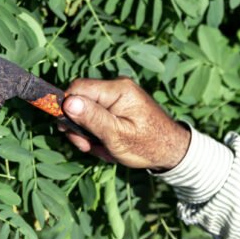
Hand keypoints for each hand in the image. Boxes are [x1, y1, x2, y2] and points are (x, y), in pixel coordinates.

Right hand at [60, 77, 190, 171]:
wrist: (173, 152)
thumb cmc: (148, 145)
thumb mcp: (117, 136)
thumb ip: (92, 118)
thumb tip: (67, 102)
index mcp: (118, 89)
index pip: (77, 88)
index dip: (66, 107)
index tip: (67, 130)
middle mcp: (117, 87)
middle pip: (80, 100)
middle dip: (80, 126)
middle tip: (88, 147)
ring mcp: (118, 96)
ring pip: (87, 112)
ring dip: (90, 134)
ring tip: (104, 149)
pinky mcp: (119, 106)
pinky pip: (98, 116)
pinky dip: (99, 133)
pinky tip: (109, 146)